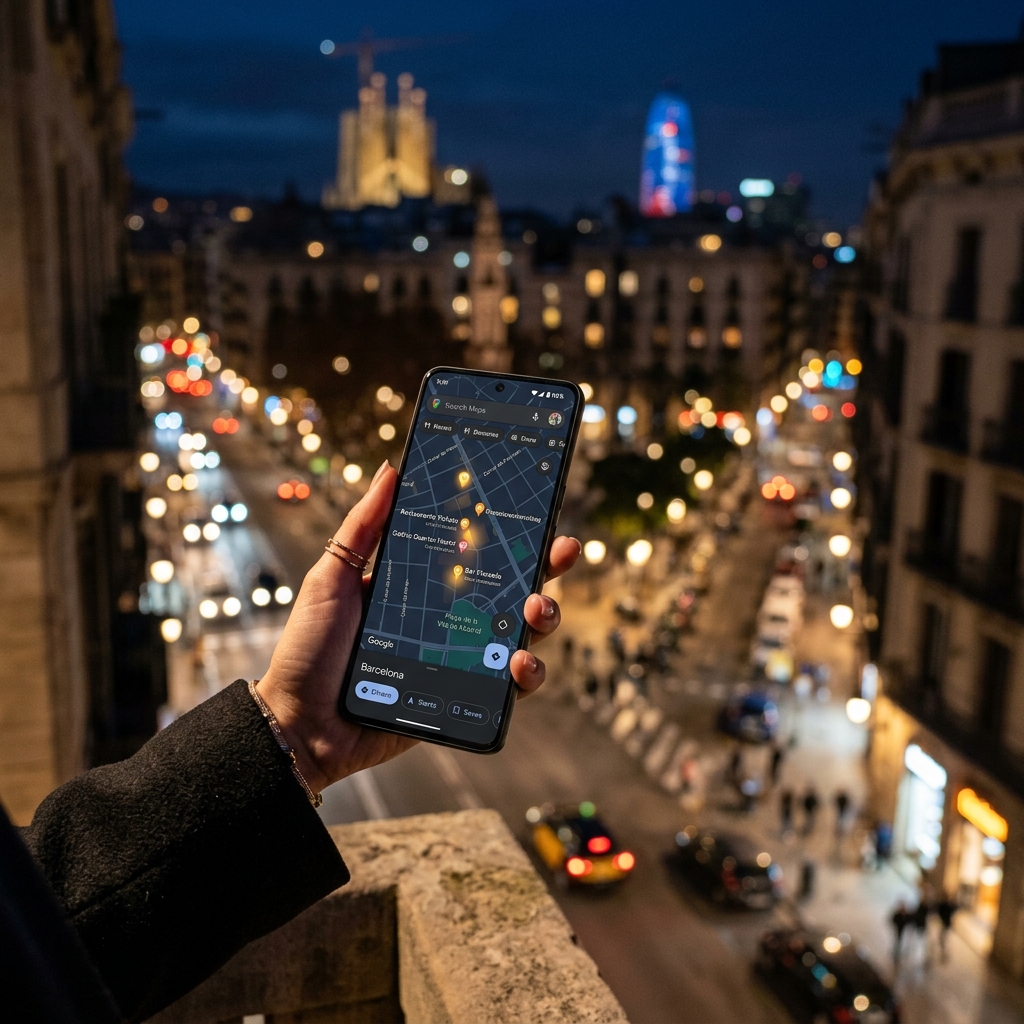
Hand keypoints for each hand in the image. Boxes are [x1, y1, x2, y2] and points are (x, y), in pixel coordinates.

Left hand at [257, 460, 580, 793]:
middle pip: (511, 588)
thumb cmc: (310, 648)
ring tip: (537, 611)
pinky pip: (507, 689)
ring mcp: (459, 659)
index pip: (477, 553)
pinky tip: (517, 664)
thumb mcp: (333, 577)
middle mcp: (448, 619)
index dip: (511, 532)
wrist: (299, 722)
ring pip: (520, 635)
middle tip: (560, 552)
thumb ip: (363, 526)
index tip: (538, 510)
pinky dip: (525, 675)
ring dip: (544, 618)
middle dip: (545, 567)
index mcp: (423, 585)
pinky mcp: (462, 699)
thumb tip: (391, 469)